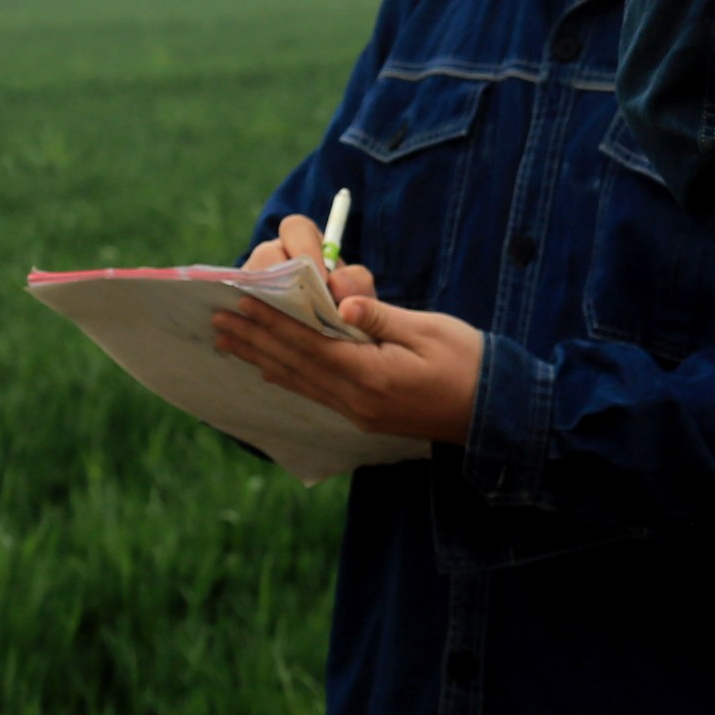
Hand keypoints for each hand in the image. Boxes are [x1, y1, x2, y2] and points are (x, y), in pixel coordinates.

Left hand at [211, 214, 482, 441]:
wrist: (495, 413)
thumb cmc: (470, 363)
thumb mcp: (430, 331)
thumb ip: (383, 316)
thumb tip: (343, 301)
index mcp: (372, 376)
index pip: (310, 345)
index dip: (273, 323)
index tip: (242, 303)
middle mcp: (357, 400)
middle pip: (295, 366)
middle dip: (255, 341)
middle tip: (218, 321)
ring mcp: (360, 411)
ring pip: (300, 381)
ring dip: (262, 358)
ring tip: (229, 340)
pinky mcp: (365, 414)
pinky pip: (315, 391)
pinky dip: (288, 373)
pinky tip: (269, 365)